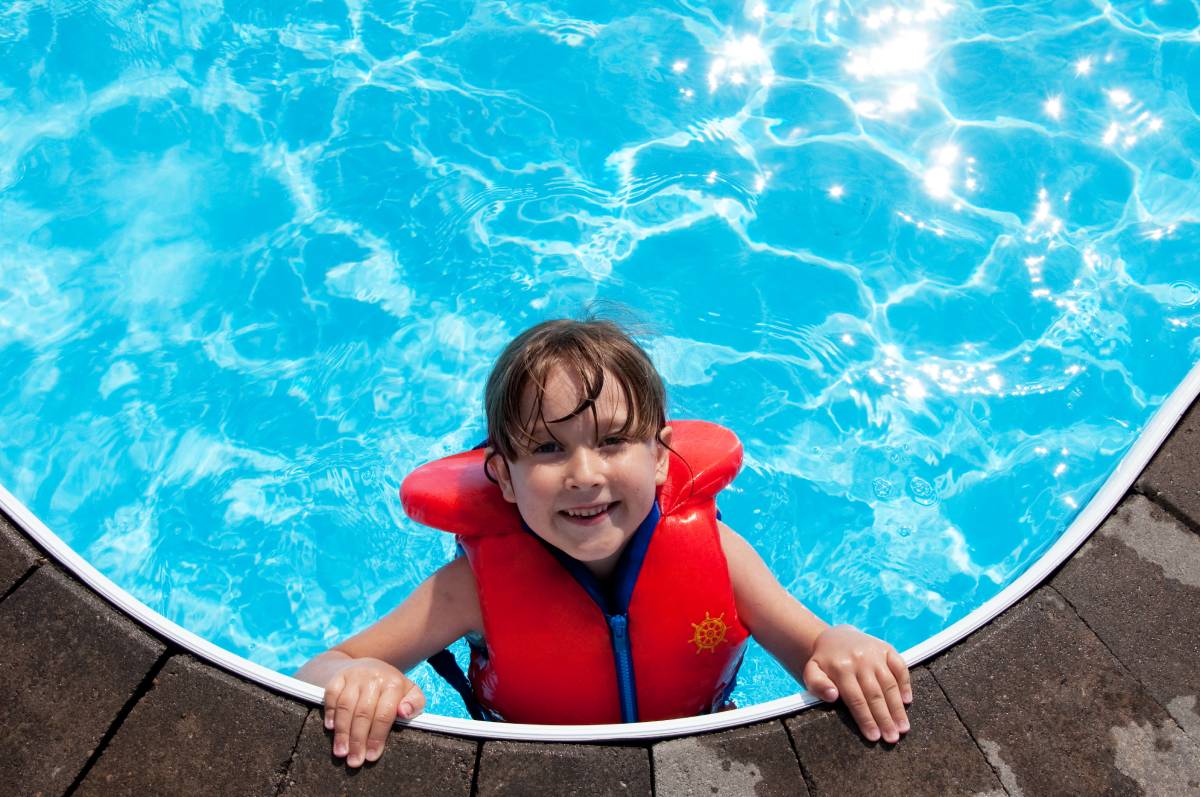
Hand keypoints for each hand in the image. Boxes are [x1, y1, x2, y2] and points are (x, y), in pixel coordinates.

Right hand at [323, 658, 425, 766]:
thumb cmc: (392, 688)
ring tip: (341, 752)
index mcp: (393, 683)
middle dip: (358, 740)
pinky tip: (330, 728)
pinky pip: (331, 695)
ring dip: (342, 732)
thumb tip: (405, 713)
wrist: (370, 664)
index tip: (372, 756)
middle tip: (354, 761)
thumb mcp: (410, 692)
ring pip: (346, 706)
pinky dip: (330, 712)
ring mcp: (354, 675)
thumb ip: (415, 703)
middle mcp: (373, 678)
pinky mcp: (339, 676)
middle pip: (363, 713)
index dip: (377, 737)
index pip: (384, 714)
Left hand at [802, 625, 911, 742]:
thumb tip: (833, 696)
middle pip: (875, 694)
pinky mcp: (886, 648)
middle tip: (892, 738)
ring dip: (897, 707)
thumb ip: (817, 684)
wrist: (835, 637)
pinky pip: (900, 666)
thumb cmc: (824, 662)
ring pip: (889, 683)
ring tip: (903, 728)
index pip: (856, 699)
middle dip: (885, 719)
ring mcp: (875, 653)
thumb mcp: (811, 671)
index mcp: (841, 668)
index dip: (866, 719)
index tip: (874, 737)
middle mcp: (860, 660)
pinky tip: (907, 701)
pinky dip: (905, 683)